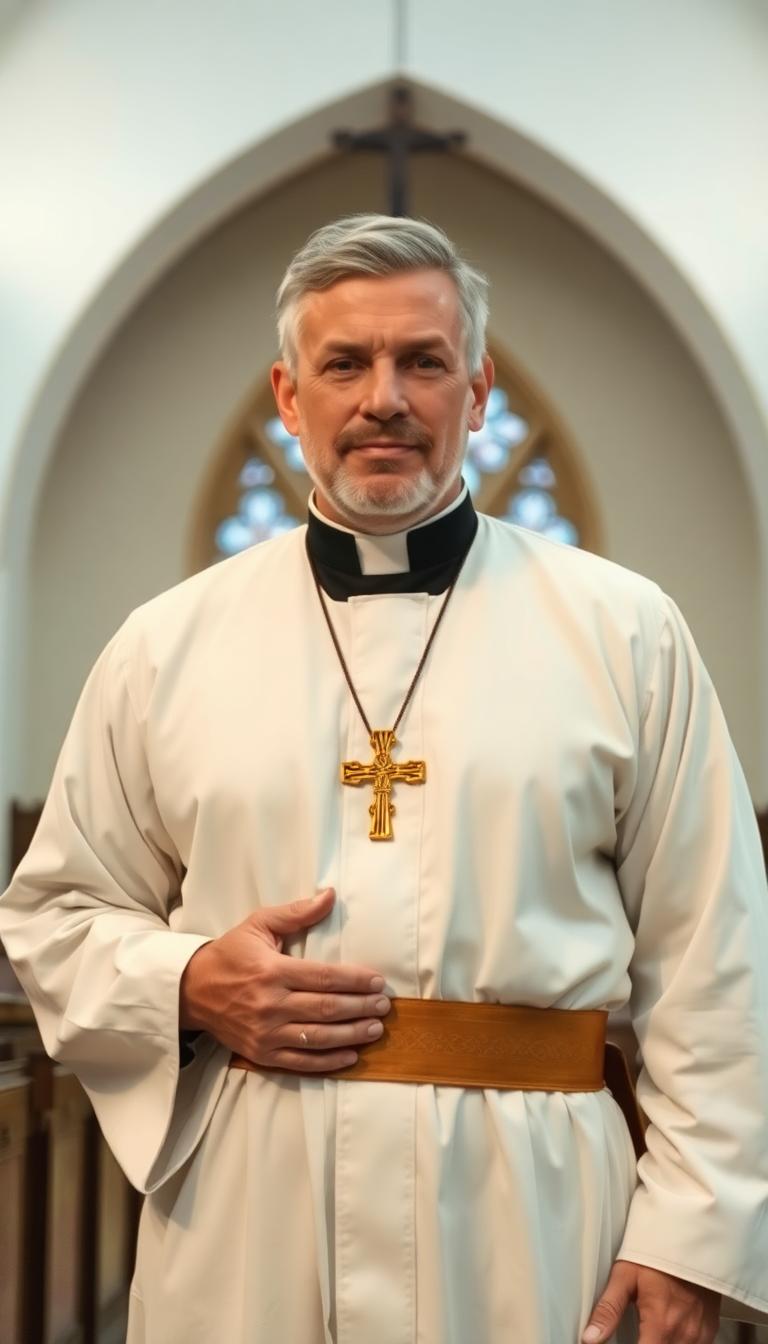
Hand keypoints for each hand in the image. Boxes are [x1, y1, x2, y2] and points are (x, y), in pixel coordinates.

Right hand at [179, 887, 390, 1072]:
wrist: (191, 990)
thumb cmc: (230, 953)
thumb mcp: (258, 924)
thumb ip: (297, 912)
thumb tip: (330, 895)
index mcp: (272, 971)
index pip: (324, 978)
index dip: (355, 980)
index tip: (378, 981)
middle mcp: (270, 1004)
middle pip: (326, 1009)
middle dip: (361, 1007)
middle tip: (384, 1006)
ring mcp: (266, 1033)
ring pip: (318, 1038)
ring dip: (351, 1035)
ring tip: (375, 1029)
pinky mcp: (261, 1053)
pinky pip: (301, 1063)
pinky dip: (328, 1061)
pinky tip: (350, 1055)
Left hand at [582, 1261, 719, 1342]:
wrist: (691, 1235)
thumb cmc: (657, 1252)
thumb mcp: (625, 1275)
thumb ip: (608, 1310)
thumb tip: (590, 1338)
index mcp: (660, 1324)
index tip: (627, 1341)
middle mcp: (684, 1334)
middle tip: (638, 1332)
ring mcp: (700, 1334)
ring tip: (650, 1331)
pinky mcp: (709, 1329)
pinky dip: (679, 1343)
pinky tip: (668, 1332)